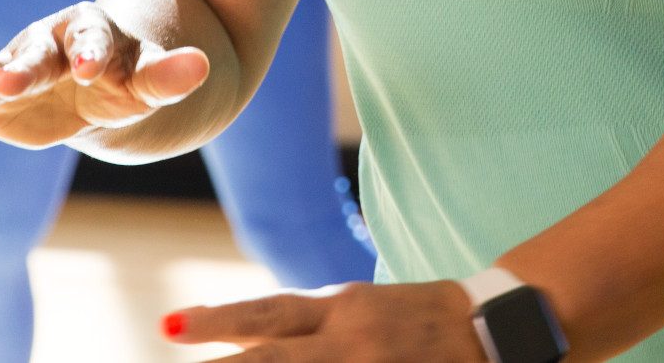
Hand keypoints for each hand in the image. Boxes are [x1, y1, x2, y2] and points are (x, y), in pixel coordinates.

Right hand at [0, 0, 208, 149]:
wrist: (101, 79)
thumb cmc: (129, 76)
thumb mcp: (151, 79)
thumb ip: (170, 75)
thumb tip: (203, 66)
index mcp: (93, 32)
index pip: (94, 42)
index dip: (93, 55)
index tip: (94, 72)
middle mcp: (48, 43)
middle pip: (35, 56)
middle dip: (23, 70)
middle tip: (10, 83)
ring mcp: (15, 67)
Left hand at [163, 281, 488, 361]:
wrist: (495, 328)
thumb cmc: (413, 318)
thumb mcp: (356, 307)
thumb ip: (300, 324)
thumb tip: (230, 331)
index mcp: (340, 310)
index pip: (267, 314)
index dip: (217, 321)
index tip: (167, 329)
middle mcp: (350, 342)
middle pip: (274, 361)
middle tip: (173, 357)